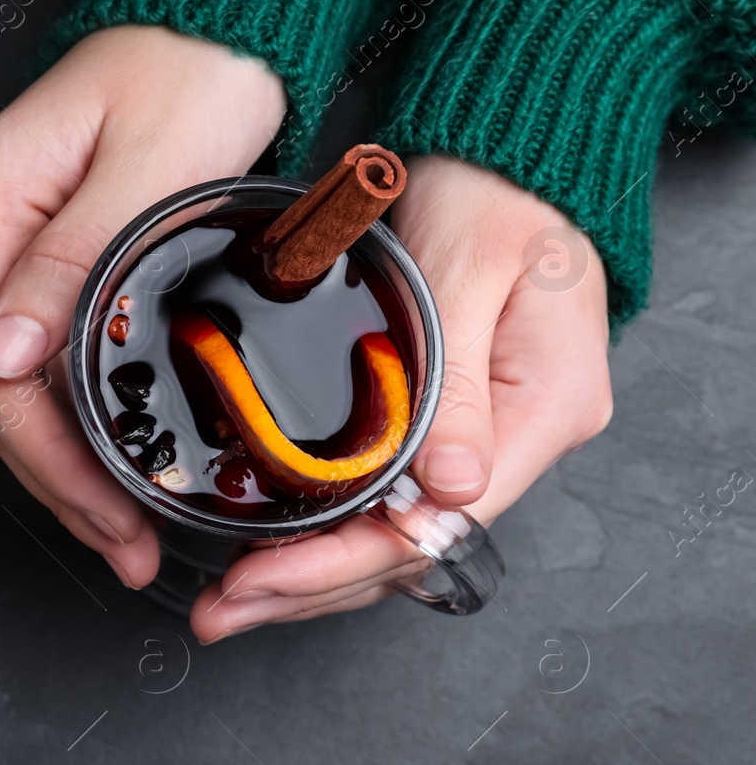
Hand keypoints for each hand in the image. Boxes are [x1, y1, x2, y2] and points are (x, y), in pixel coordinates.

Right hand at [0, 26, 286, 588]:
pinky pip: (39, 357)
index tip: (109, 516)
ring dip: (63, 463)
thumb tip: (3, 359)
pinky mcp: (36, 253)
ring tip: (121, 530)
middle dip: (57, 479)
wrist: (215, 27)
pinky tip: (109, 461)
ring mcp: (1, 241)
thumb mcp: (150, 166)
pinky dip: (73, 419)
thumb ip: (74, 262)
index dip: (48, 458)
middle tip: (123, 545)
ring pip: (13, 384)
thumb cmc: (194, 72)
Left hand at [192, 156, 612, 640]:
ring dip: (311, 575)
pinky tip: (274, 552)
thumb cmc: (496, 193)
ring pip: (395, 538)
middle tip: (221, 612)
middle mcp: (520, 439)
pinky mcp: (452, 425)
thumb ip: (458, 381)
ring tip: (231, 602)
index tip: (259, 581)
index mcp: (543, 409)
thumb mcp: (472, 270)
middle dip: (309, 588)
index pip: (434, 525)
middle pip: (411, 550)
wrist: (505, 151)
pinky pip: (387, 502)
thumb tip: (449, 486)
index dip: (338, 562)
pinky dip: (328, 532)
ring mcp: (489, 438)